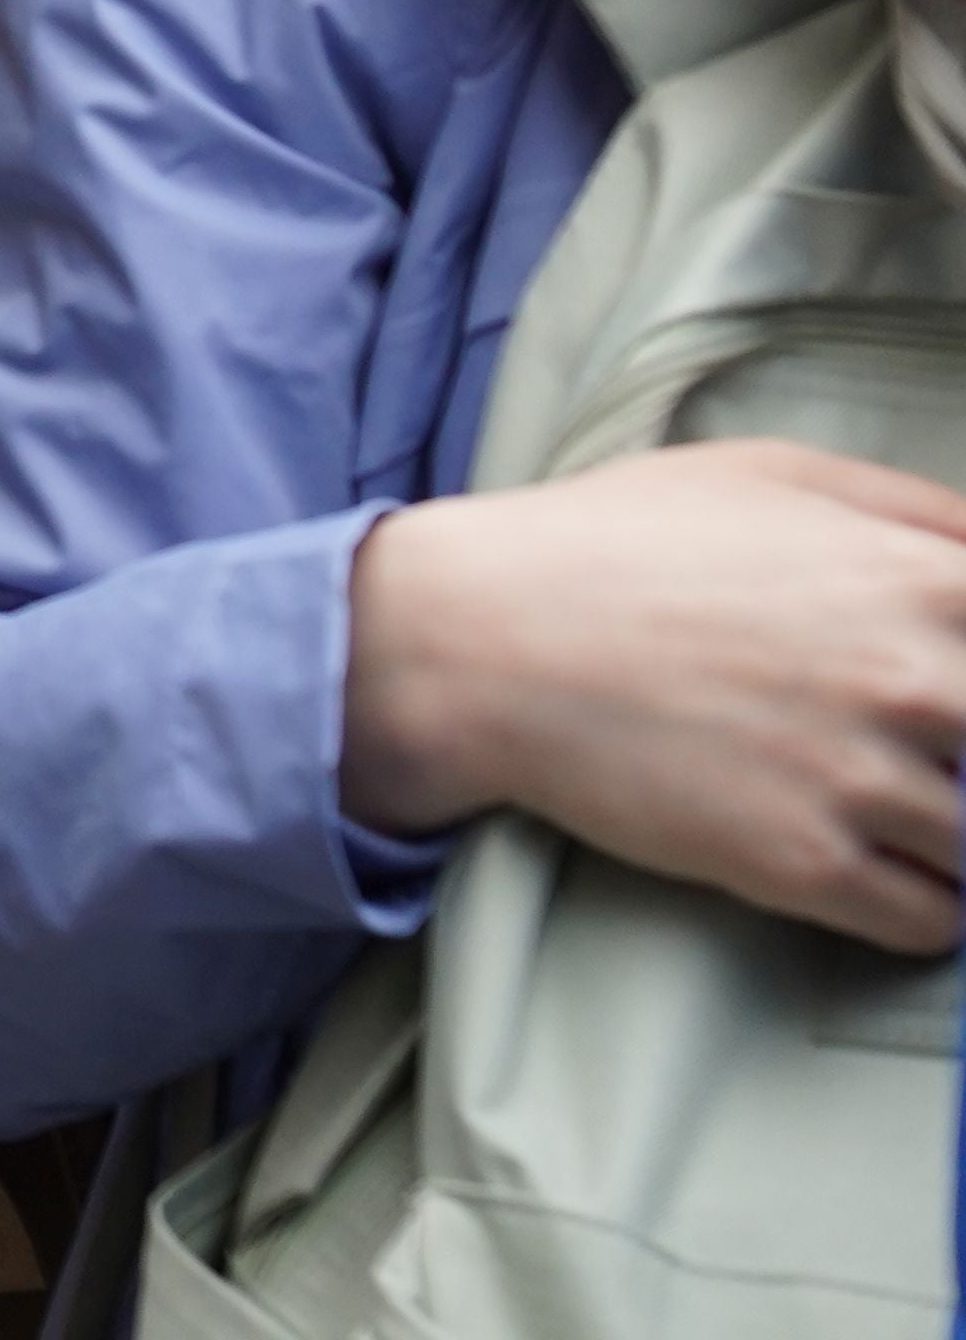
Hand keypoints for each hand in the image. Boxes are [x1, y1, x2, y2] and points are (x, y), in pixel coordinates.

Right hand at [345, 434, 965, 951]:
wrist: (480, 638)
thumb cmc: (617, 544)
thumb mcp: (771, 476)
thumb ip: (916, 509)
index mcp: (924, 579)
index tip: (965, 707)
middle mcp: (915, 682)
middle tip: (937, 758)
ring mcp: (862, 781)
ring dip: (961, 840)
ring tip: (905, 814)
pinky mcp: (805, 866)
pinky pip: (933, 921)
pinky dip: (927, 905)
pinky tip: (886, 867)